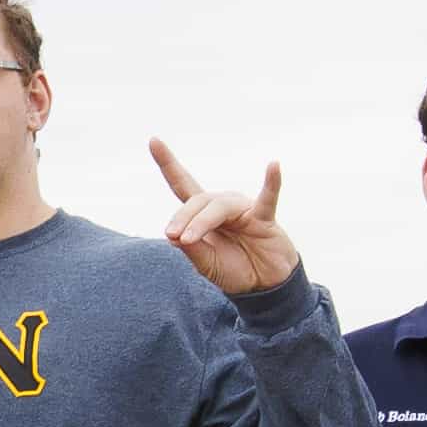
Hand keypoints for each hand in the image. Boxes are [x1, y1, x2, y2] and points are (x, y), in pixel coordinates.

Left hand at [146, 139, 298, 294]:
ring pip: (218, 206)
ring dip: (201, 222)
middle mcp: (222, 206)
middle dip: (182, 218)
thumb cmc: (234, 270)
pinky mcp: (264, 217)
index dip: (168, 164)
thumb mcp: (206, 265)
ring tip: (189, 239)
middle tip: (173, 237)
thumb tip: (175, 236)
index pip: (182, 185)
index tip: (154, 141)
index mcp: (203, 214)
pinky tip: (273, 166)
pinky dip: (271, 182)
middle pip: (197, 200)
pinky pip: (267, 197)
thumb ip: (192, 250)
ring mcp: (244, 209)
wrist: (263, 285)